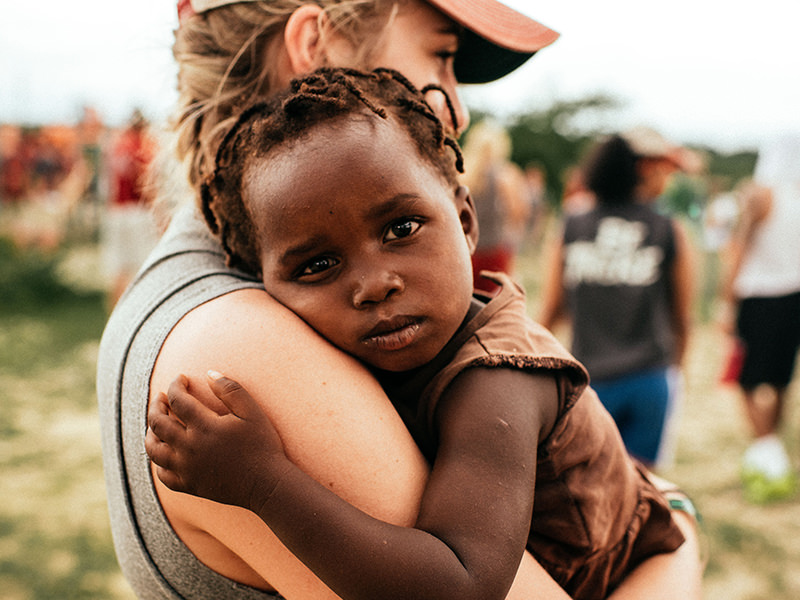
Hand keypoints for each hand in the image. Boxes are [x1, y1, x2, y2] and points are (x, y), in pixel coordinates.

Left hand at [145, 371, 290, 511]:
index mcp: (205, 427)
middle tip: (162, 398)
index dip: (175, 385)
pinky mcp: (189, 485)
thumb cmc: (263, 445)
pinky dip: (159, 462)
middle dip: (157, 405)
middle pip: (158, 423)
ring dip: (150, 432)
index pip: (178, 399)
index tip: (181, 378)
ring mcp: (186, 469)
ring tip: (156, 423)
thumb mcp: (252, 411)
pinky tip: (166, 452)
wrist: (267, 484)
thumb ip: (230, 389)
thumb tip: (209, 373)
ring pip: (153, 449)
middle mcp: (189, 448)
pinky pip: (163, 475)